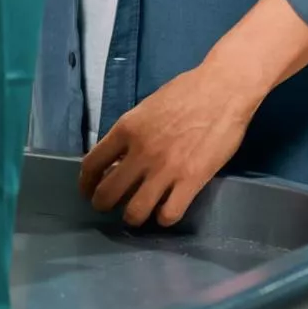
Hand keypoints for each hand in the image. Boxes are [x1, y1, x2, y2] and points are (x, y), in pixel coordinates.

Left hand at [79, 62, 260, 227]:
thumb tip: (119, 157)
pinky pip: (169, 214)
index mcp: (126, 129)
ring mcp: (166, 169)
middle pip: (107, 193)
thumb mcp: (146, 108)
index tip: (88, 190)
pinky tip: (165, 212)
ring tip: (136, 214)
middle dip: (103, 205)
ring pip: (135, 211)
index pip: (91, 164)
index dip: (85, 183)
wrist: (222, 90)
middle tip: (109, 207)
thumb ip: (131, 133)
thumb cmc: (185, 92)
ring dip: (132, 218)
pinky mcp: (192, 180)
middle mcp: (141, 152)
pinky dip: (163, 218)